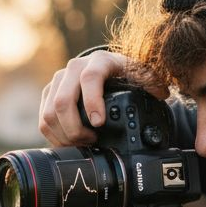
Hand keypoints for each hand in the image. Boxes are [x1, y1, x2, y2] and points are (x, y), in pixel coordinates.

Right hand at [39, 50, 168, 146]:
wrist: (107, 70)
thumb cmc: (127, 76)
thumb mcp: (144, 76)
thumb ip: (154, 84)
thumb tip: (161, 93)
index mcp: (100, 61)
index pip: (89, 78)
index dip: (92, 102)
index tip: (99, 124)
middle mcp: (75, 67)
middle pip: (62, 100)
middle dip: (75, 128)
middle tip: (91, 142)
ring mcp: (58, 81)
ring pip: (49, 113)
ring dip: (65, 135)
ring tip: (83, 144)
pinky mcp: (49, 94)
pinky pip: (44, 120)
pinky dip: (55, 136)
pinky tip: (71, 143)